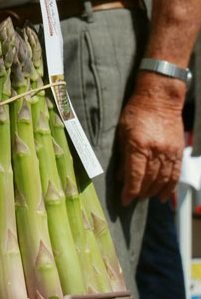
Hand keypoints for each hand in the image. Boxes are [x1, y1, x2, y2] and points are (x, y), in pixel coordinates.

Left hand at [117, 83, 185, 204]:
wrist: (160, 98)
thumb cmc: (136, 112)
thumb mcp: (122, 132)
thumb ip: (122, 156)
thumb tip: (120, 177)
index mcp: (139, 145)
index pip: (135, 175)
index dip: (129, 191)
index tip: (124, 201)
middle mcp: (156, 150)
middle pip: (149, 180)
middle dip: (140, 192)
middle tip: (133, 198)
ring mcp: (169, 152)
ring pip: (162, 179)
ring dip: (153, 192)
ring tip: (145, 197)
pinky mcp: (178, 151)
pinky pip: (175, 174)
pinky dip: (169, 187)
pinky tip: (163, 196)